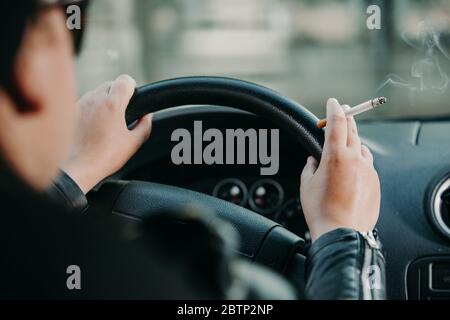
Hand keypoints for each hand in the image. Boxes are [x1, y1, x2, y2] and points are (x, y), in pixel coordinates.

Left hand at [63, 75, 152, 192]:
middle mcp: (94, 99)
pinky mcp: (70, 111)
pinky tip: (93, 126)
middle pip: (110, 84)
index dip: (132, 86)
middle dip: (117, 94)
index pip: (125, 80)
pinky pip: (84, 102)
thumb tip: (147, 117)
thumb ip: (145, 125)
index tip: (133, 96)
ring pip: (95, 92)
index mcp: (112, 104)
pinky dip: (91, 109)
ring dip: (103, 101)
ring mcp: (80, 103)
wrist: (77, 167)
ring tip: (107, 121)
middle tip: (121, 113)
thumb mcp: (133, 142)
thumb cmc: (105, 156)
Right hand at [300, 98, 379, 241]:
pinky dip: (359, 161)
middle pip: (353, 130)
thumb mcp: (306, 184)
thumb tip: (313, 161)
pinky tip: (351, 170)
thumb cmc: (320, 209)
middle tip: (343, 111)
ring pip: (362, 148)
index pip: (337, 122)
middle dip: (346, 118)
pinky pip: (367, 165)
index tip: (333, 102)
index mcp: (335, 155)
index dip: (334, 109)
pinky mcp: (375, 183)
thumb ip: (310, 167)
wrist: (342, 232)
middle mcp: (355, 159)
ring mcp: (368, 171)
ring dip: (353, 141)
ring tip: (345, 145)